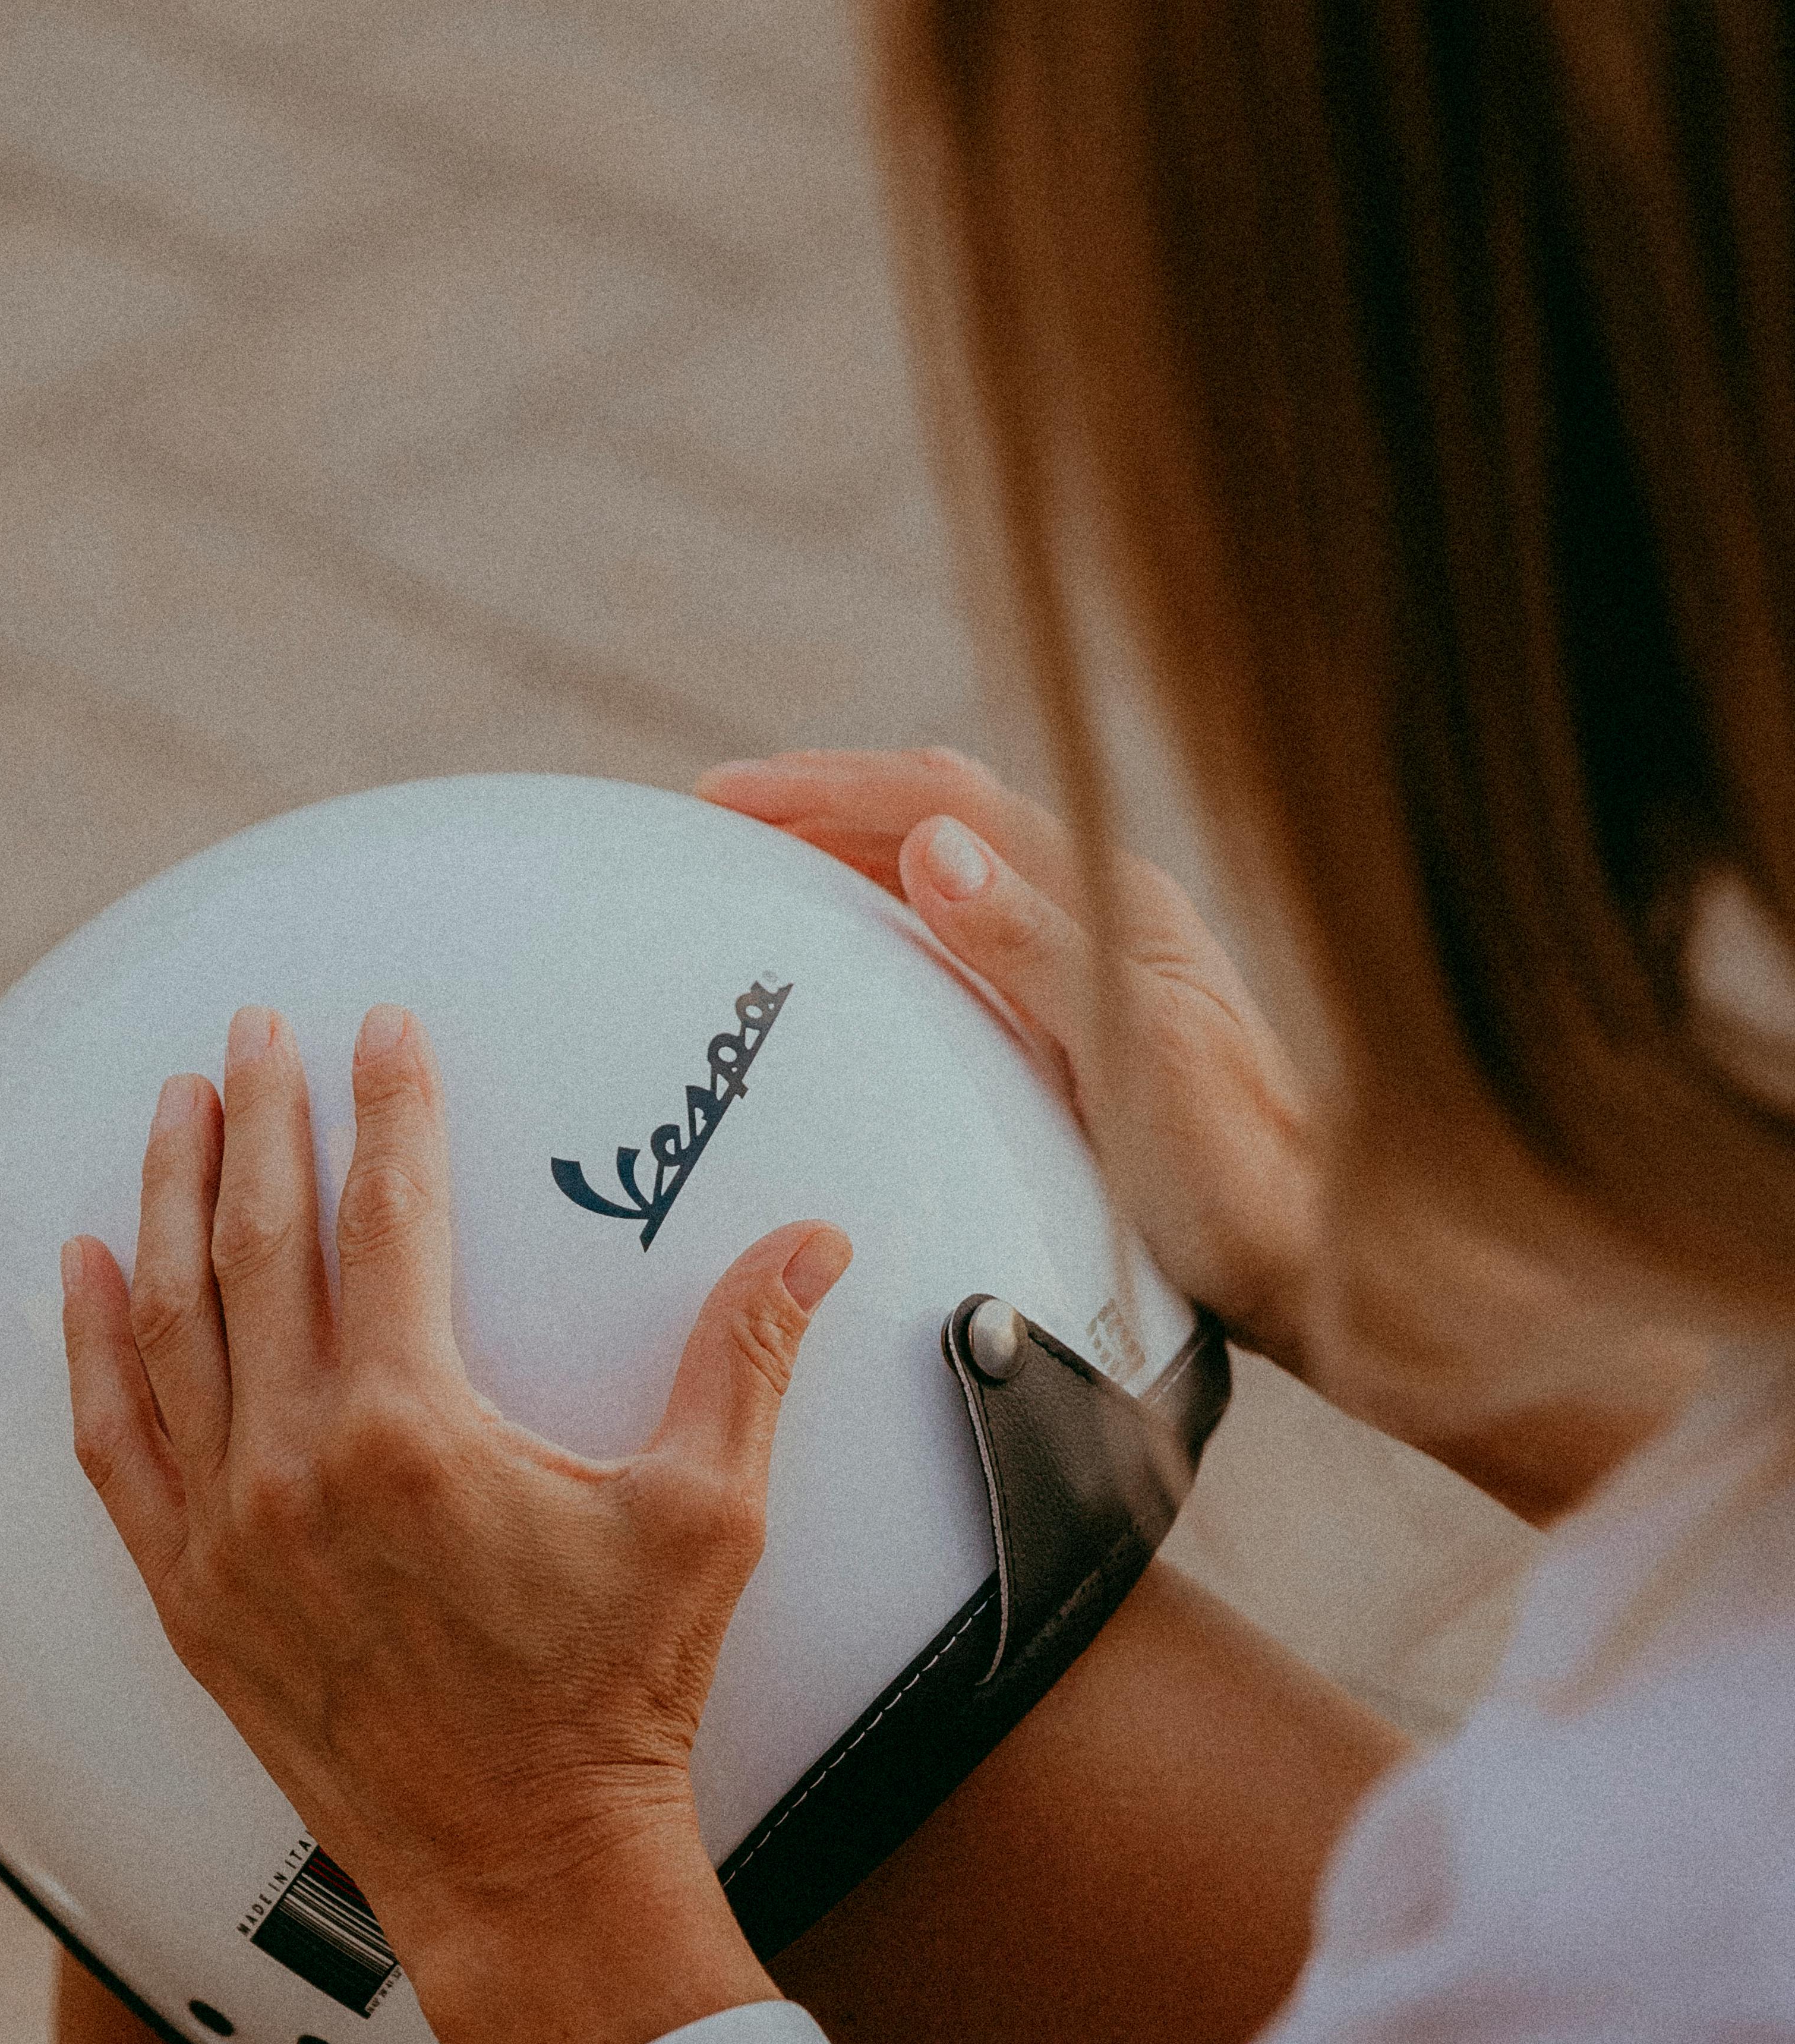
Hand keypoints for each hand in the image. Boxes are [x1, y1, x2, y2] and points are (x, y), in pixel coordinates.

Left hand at [58, 999, 850, 2043]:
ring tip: (169, 1107)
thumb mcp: (701, 1519)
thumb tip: (814, 1242)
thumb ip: (743, 1360)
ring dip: (163, 1200)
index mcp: (411, 1428)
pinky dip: (89, 1348)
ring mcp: (227, 1534)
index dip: (386, 1108)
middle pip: (254, 1243)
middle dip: (254, 1117)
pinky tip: (79, 1272)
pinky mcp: (190, 1597)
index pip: (386, 1214)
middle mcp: (295, 1468)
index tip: (382, 1032)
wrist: (527, 1869)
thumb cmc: (614, 1702)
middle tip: (253, 1032)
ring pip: (168, 1323)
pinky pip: (113, 1444)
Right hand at [700, 747, 1318, 1368]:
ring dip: (853, 855)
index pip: (946, 800)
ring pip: (952, 871)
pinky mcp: (1083, 1021)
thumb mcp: (1130, 1056)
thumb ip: (1031, 947)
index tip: (728, 796)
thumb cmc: (1242, 1178)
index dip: (828, 786)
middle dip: (825, 802)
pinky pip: (966, 939)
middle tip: (720, 817)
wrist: (1323, 1257)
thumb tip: (931, 846)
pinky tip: (854, 962)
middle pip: (942, 817)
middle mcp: (1104, 911)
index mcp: (1113, 898)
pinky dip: (891, 921)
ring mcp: (1095, 963)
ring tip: (762, 867)